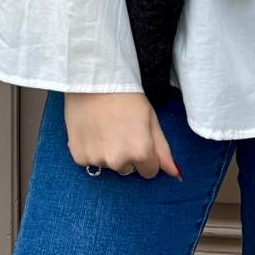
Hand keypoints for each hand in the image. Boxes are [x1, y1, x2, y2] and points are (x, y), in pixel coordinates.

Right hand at [63, 91, 182, 180]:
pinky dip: (91, 149)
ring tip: (105, 127)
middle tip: (120, 129)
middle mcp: (118, 161)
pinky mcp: (79, 156)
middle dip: (126, 154)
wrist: (94, 81)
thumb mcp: (151, 119)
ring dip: (108, 152)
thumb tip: (175, 174)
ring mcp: (97, 160)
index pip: (149, 172)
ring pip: (108, 164)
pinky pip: (89, 160)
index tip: (138, 140)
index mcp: (140, 152)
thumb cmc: (127, 96)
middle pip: (127, 168)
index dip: (146, 156)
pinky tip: (92, 130)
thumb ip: (162, 149)